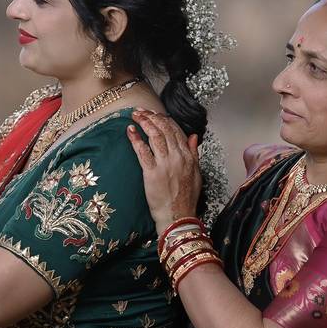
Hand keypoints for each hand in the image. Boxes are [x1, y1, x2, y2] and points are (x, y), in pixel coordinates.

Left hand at [126, 110, 201, 232]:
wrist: (178, 216)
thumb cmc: (186, 198)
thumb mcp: (196, 173)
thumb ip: (194, 153)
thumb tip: (193, 136)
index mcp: (188, 157)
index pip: (176, 130)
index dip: (164, 119)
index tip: (154, 114)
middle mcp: (178, 157)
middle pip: (164, 130)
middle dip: (151, 117)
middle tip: (140, 111)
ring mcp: (165, 164)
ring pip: (155, 136)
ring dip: (144, 123)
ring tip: (135, 115)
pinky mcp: (152, 173)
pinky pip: (143, 151)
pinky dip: (136, 139)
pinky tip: (130, 130)